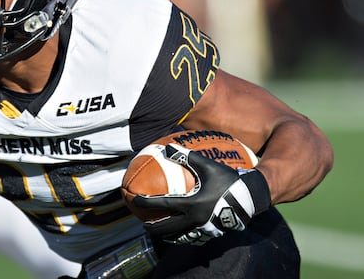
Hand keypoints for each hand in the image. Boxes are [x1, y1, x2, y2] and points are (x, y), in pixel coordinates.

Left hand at [131, 144, 270, 244]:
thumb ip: (187, 156)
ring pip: (181, 237)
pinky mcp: (213, 234)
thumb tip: (167, 146)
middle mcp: (196, 219)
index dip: (146, 203)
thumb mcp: (208, 166)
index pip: (162, 205)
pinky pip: (194, 239)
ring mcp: (205, 229)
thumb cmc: (229, 180)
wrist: (252, 198)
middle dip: (153, 228)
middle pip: (167, 227)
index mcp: (191, 204)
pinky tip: (181, 236)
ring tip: (160, 233)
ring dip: (168, 236)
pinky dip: (184, 238)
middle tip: (144, 225)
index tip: (134, 201)